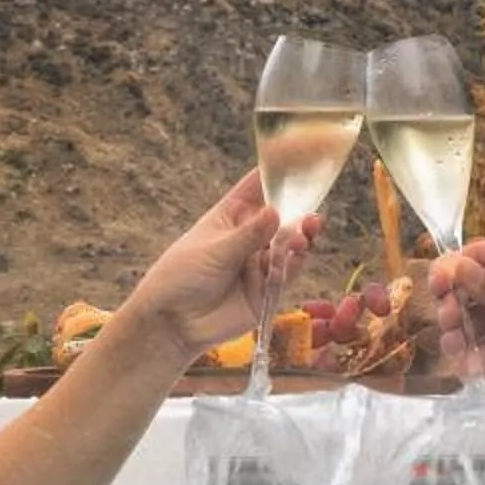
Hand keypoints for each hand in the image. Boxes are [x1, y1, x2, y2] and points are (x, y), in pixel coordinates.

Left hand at [124, 169, 315, 357]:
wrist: (173, 322)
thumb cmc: (182, 276)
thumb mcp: (215, 250)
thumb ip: (248, 235)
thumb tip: (276, 212)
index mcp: (232, 214)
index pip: (259, 186)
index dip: (279, 174)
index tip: (301, 161)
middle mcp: (250, 235)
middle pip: (282, 217)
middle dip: (299, 213)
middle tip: (311, 215)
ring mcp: (260, 262)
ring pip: (289, 245)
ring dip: (301, 239)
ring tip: (307, 235)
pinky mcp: (267, 289)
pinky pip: (288, 274)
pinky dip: (295, 265)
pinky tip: (296, 257)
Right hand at [429, 232, 484, 395]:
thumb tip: (454, 268)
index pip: (470, 257)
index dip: (451, 271)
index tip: (441, 287)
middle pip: (456, 289)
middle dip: (450, 305)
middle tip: (452, 320)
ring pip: (457, 321)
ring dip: (453, 334)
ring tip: (457, 345)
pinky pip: (469, 351)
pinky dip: (466, 359)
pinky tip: (473, 367)